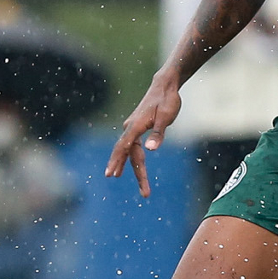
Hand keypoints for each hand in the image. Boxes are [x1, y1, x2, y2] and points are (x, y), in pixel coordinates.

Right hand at [105, 72, 181, 197]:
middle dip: (132, 171)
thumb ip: (158, 133)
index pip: (124, 148)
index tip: (111, 175)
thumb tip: (150, 149)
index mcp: (135, 126)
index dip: (117, 162)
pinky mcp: (136, 128)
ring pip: (129, 151)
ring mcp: (132, 128)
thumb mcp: (166, 117)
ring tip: (116, 176)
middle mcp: (130, 127)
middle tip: (142, 192)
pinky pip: (131, 146)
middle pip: (127, 153)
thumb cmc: (166, 100)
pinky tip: (125, 164)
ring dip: (128, 166)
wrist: (164, 86)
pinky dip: (129, 157)